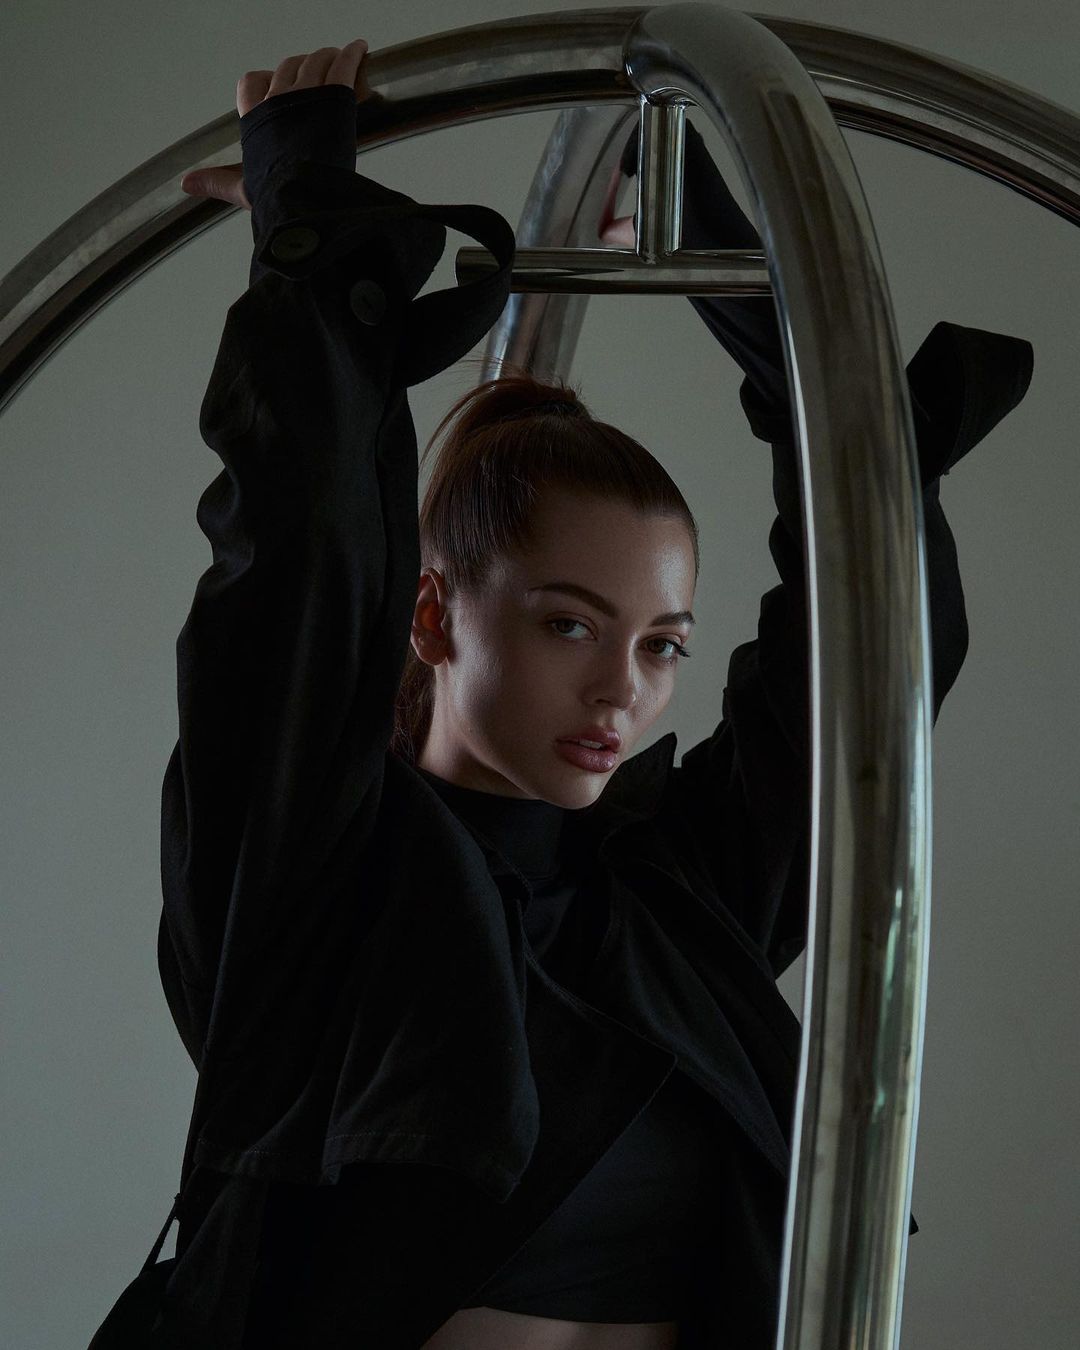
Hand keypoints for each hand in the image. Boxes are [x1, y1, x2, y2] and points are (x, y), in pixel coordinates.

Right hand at [179, 38, 370, 211]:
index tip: (276, 86)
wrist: (305, 199)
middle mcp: (278, 100)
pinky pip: (343, 65)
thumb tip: (186, 184)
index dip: (264, 81)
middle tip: (316, 72)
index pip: (250, 82)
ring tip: (337, 58)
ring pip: (315, 61)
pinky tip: (359, 48)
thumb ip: (217, 181)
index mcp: (255, 118)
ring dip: (327, 57)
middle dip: (302, 67)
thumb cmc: (276, 197)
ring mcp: (307, 95)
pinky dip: (352, 54)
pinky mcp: (335, 97)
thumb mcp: (243, 188)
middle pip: (288, 67)